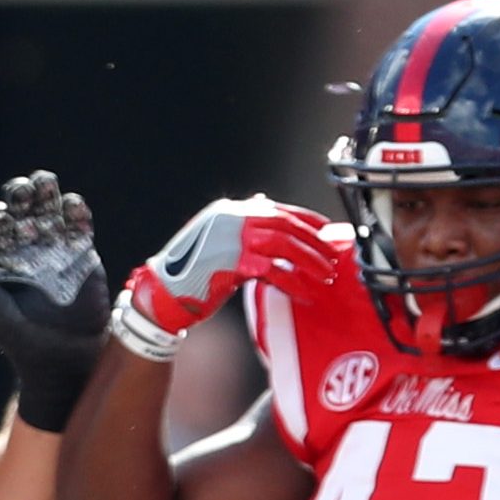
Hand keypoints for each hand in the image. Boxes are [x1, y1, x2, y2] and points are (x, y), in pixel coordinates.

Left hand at [0, 170, 105, 433]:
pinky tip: (73, 203)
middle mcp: (26, 249)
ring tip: (46, 182)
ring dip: (48, 197)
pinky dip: (77, 215)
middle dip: (22, 198)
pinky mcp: (82, 256)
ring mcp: (55, 250)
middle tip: (23, 187)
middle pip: (23, 214)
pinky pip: (80, 229)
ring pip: (51, 215)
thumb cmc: (22, 341)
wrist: (63, 360)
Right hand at [115, 195, 316, 358]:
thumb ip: (242, 227)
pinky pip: (273, 271)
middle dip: (313, 242)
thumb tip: (266, 205)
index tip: (328, 231)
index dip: (306, 220)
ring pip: (283, 244)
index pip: (277, 210)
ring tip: (326, 276)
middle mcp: (231, 220)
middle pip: (284, 225)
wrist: (165, 294)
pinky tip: (305, 293)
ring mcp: (231, 239)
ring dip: (309, 261)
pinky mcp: (232, 263)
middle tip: (334, 258)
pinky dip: (292, 282)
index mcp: (230, 212)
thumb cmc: (195, 272)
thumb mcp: (218, 241)